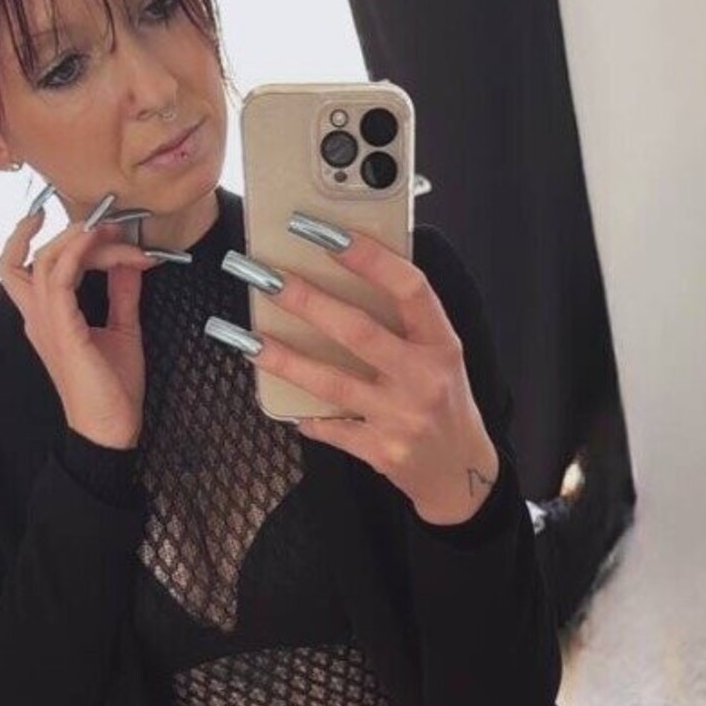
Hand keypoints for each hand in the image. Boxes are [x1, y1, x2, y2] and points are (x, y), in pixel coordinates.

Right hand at [0, 207, 163, 447]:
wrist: (110, 429)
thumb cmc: (111, 390)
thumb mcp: (122, 330)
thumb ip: (121, 294)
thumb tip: (128, 263)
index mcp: (47, 318)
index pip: (44, 265)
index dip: (75, 242)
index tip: (109, 234)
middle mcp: (38, 317)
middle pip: (31, 257)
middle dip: (70, 233)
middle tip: (108, 226)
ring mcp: (46, 323)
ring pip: (43, 260)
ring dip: (76, 238)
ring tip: (105, 229)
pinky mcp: (62, 330)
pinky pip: (57, 279)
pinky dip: (75, 253)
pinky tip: (96, 241)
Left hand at [218, 225, 500, 520]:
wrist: (461, 472)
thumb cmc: (444, 402)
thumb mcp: (441, 356)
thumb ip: (406, 323)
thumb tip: (345, 276)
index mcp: (442, 344)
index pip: (409, 288)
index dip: (369, 257)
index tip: (325, 233)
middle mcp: (424, 378)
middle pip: (358, 331)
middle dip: (306, 300)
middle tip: (263, 277)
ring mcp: (402, 417)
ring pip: (332, 382)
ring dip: (284, 359)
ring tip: (245, 338)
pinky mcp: (381, 452)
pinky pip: (330, 428)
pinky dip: (306, 416)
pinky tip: (281, 401)